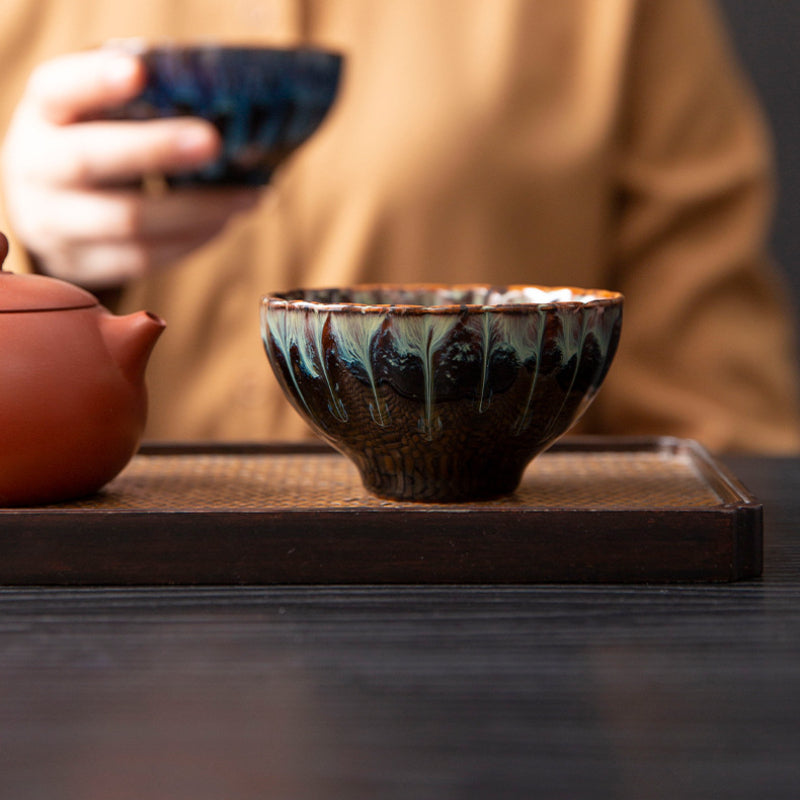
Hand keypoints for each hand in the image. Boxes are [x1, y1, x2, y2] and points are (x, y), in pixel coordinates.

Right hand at [1, 49, 259, 288]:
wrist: (49, 205)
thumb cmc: (94, 140)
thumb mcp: (101, 109)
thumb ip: (143, 98)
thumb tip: (221, 99)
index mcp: (44, 115)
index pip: (58, 89)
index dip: (96, 82)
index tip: (139, 72)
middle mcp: (36, 168)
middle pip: (88, 161)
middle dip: (156, 150)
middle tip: (213, 141)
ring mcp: (55, 223)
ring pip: (128, 221)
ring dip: (198, 210)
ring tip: (248, 197)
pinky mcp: (84, 264)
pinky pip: (143, 258)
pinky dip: (192, 240)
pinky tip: (224, 222)